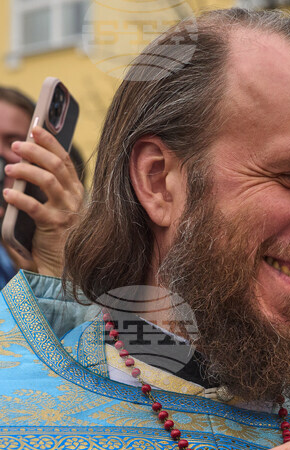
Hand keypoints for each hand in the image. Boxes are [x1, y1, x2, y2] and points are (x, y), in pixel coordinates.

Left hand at [2, 122, 83, 275]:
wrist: (62, 273)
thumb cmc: (53, 244)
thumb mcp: (45, 215)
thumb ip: (32, 198)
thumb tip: (9, 181)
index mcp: (76, 194)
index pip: (66, 162)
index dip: (52, 143)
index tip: (36, 128)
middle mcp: (76, 199)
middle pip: (58, 165)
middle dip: (36, 150)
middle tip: (16, 144)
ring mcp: (68, 212)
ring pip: (49, 179)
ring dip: (27, 169)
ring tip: (9, 167)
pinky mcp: (56, 226)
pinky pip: (35, 206)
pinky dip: (19, 198)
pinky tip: (7, 193)